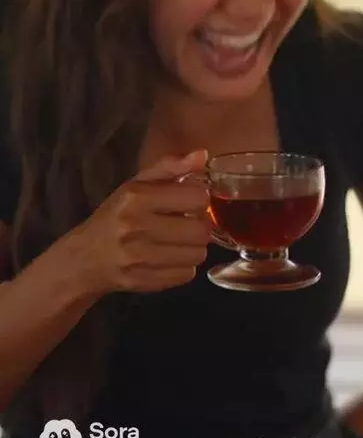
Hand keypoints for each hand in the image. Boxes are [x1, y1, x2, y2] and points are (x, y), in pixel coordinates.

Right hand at [74, 150, 210, 295]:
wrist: (84, 258)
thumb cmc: (115, 215)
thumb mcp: (136, 184)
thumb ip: (169, 167)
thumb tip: (202, 155)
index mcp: (137, 198)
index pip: (197, 198)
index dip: (200, 199)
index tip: (191, 201)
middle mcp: (137, 227)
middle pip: (201, 230)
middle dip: (200, 225)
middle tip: (189, 223)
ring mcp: (140, 258)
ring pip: (198, 254)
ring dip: (194, 247)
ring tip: (179, 241)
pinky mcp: (144, 282)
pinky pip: (187, 274)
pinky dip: (184, 266)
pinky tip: (170, 257)